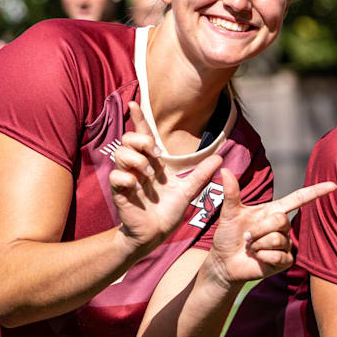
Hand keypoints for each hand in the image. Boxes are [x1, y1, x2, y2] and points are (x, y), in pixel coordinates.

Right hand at [110, 102, 223, 253]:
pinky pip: (116, 175)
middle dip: (141, 140)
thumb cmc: (168, 211)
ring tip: (150, 174)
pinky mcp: (120, 192)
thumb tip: (220, 157)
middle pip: (128, 138)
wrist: (156, 234)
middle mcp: (138, 167)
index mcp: (152, 163)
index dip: (138, 119)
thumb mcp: (188, 191)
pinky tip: (136, 186)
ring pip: (120, 153)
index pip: (143, 135)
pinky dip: (127, 177)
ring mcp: (127, 178)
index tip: (134, 102)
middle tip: (156, 155)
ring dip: (136, 159)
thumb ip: (201, 174)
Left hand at [207, 171, 334, 285]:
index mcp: (273, 211)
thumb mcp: (229, 213)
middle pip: (281, 220)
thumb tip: (224, 170)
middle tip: (247, 237)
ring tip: (251, 248)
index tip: (333, 185)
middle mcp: (283, 227)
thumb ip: (231, 192)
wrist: (224, 262)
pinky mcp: (285, 261)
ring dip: (258, 244)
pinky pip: (278, 256)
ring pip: (278, 239)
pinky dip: (263, 256)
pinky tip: (258, 258)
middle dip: (259, 229)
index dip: (316, 192)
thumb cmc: (228, 236)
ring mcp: (286, 244)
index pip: (299, 198)